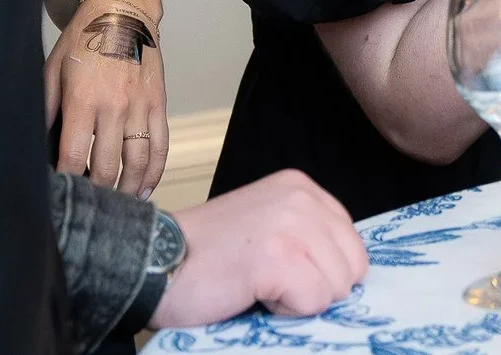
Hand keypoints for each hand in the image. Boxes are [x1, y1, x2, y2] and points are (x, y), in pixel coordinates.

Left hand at [46, 0, 166, 195]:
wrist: (123, 12)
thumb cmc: (83, 41)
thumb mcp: (51, 72)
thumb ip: (46, 110)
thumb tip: (39, 147)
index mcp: (84, 100)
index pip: (74, 156)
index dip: (67, 183)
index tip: (61, 199)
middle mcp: (115, 106)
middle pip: (108, 166)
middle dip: (97, 193)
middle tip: (88, 208)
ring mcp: (141, 105)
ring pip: (138, 161)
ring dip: (128, 189)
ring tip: (117, 205)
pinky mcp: (158, 103)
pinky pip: (161, 143)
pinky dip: (155, 170)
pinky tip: (145, 187)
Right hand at [152, 170, 366, 325]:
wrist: (148, 263)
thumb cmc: (203, 258)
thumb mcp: (266, 228)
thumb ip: (307, 237)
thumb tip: (348, 276)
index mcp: (302, 188)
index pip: (351, 244)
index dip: (320, 272)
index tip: (278, 271)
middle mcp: (302, 198)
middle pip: (352, 267)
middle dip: (314, 287)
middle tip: (264, 281)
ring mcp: (292, 225)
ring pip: (336, 288)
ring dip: (297, 299)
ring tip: (254, 284)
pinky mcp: (279, 257)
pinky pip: (313, 303)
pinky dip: (282, 311)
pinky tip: (249, 292)